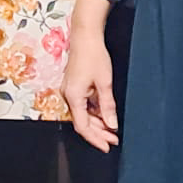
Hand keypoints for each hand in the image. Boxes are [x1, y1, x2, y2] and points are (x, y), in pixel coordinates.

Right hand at [63, 0, 117, 150]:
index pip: (83, 127)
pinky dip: (94, 112)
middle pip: (82, 122)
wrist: (85, 36)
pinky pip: (82, 105)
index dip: (95, 139)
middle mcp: (68, 96)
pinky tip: (105, 116)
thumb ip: (107, 106)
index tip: (107, 146)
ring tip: (112, 130)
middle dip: (98, 133)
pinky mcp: (73, 86)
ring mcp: (70, 91)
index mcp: (73, 97)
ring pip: (83, 115)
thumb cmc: (93, 55)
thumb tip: (111, 124)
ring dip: (97, 123)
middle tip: (114, 140)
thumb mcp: (104, 82)